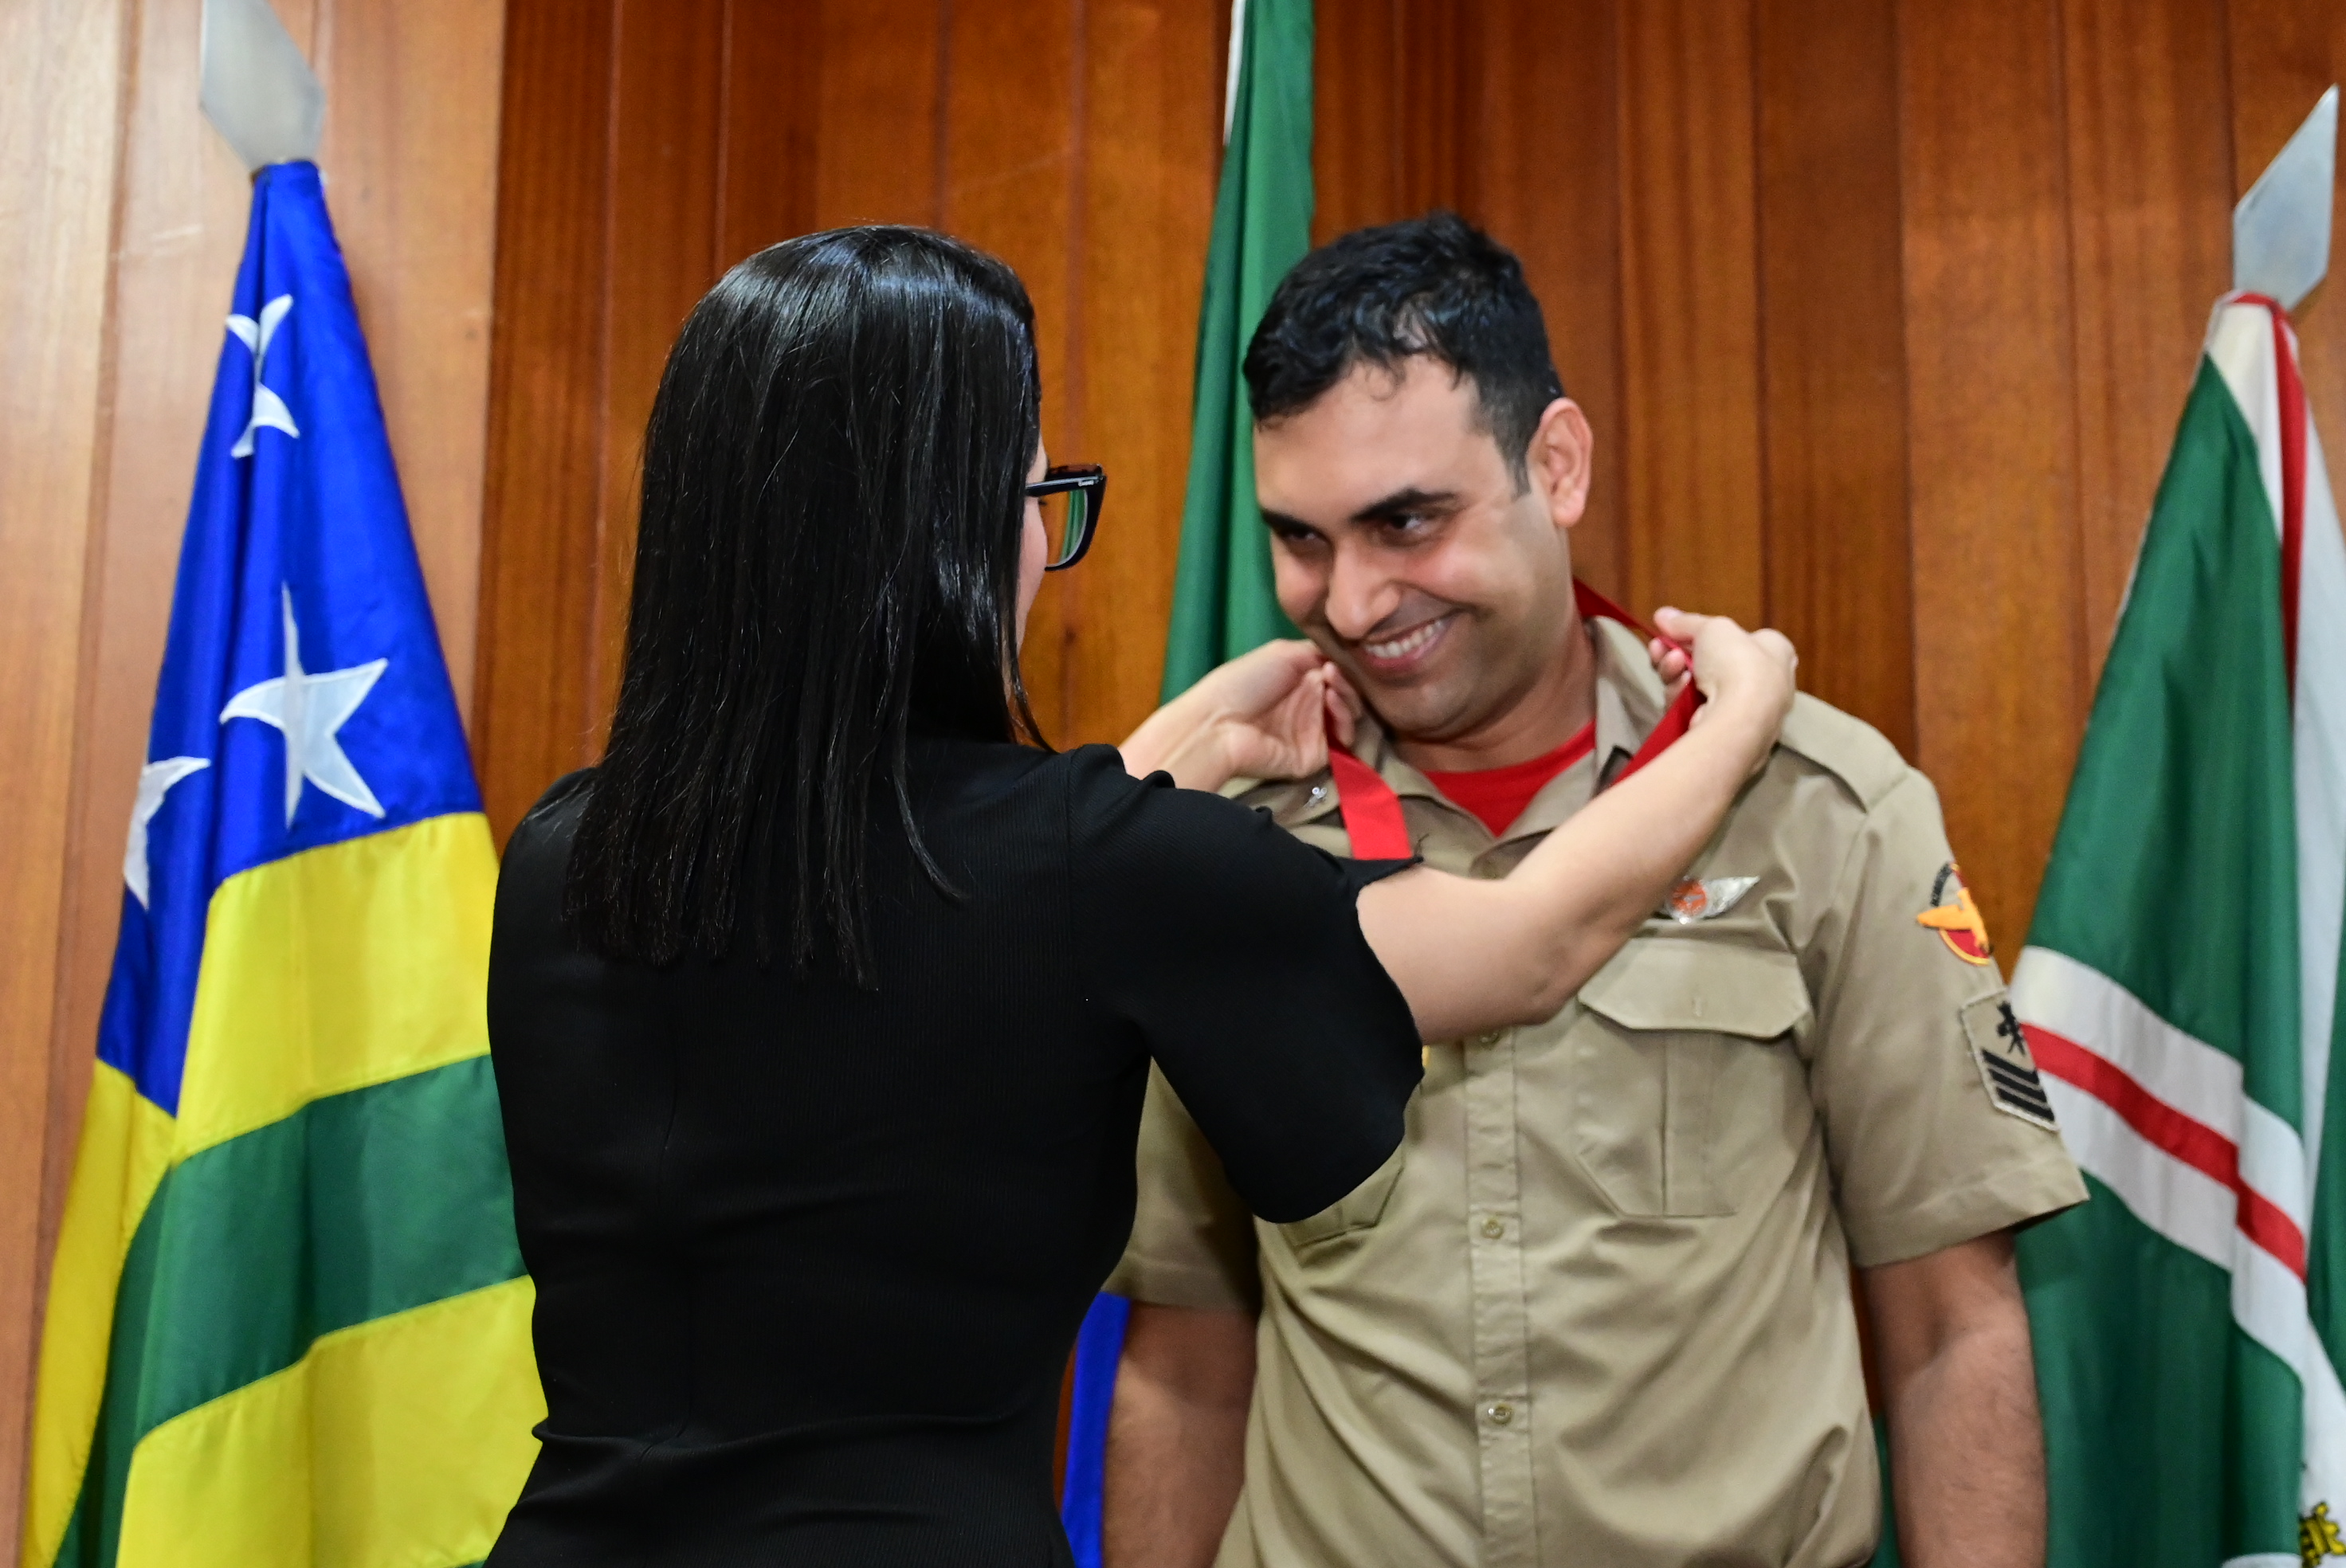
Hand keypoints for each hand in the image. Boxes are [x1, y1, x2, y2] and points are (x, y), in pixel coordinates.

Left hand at [1119, 641, 1361, 790]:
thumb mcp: (1282, 652)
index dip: (1345, 664)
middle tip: (1334, 673)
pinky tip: (1331, 701)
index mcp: (1301, 680)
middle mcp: (1310, 705)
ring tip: (1331, 686)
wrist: (1222, 723)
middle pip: (1348, 694)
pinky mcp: (1317, 755)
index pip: (1338, 673)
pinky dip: (1344, 719)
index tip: (1340, 657)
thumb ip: (1317, 652)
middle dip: (1348, 680)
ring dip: (1348, 697)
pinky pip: (1344, 739)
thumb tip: (1343, 657)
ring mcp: (1315, 731)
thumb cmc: (1246, 681)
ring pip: (1351, 715)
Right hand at [1651, 607, 1795, 768]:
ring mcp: (1740, 711)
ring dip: (1676, 670)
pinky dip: (1681, 695)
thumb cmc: (1738, 663)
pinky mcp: (1719, 731)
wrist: (1739, 717)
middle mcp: (1762, 683)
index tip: (1677, 630)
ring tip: (1671, 663)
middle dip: (1679, 652)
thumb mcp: (1713, 627)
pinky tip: (1680, 687)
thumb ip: (1687, 622)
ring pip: (1695, 685)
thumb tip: (1662, 615)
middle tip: (1660, 646)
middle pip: (1709, 662)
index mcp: (1774, 653)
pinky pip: (1692, 707)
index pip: (1739, 638)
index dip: (1708, 633)